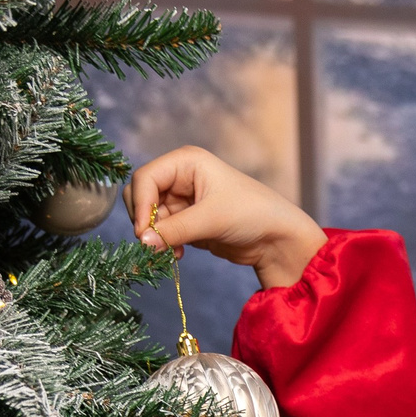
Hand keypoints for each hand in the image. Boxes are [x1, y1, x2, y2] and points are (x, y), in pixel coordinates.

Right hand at [126, 146, 327, 290]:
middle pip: (141, 196)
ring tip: (173, 252)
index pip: (145, 178)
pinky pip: (161, 232)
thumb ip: (173, 230)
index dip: (139, 205)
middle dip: (144, 220)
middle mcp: (181, 177)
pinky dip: (163, 244)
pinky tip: (177, 254)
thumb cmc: (252, 214)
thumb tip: (142, 242)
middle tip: (153, 244)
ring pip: (149, 217)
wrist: (277, 239)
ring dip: (155, 237)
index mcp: (186, 162)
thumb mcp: (210, 219)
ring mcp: (182, 200)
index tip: (143, 233)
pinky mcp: (186, 221)